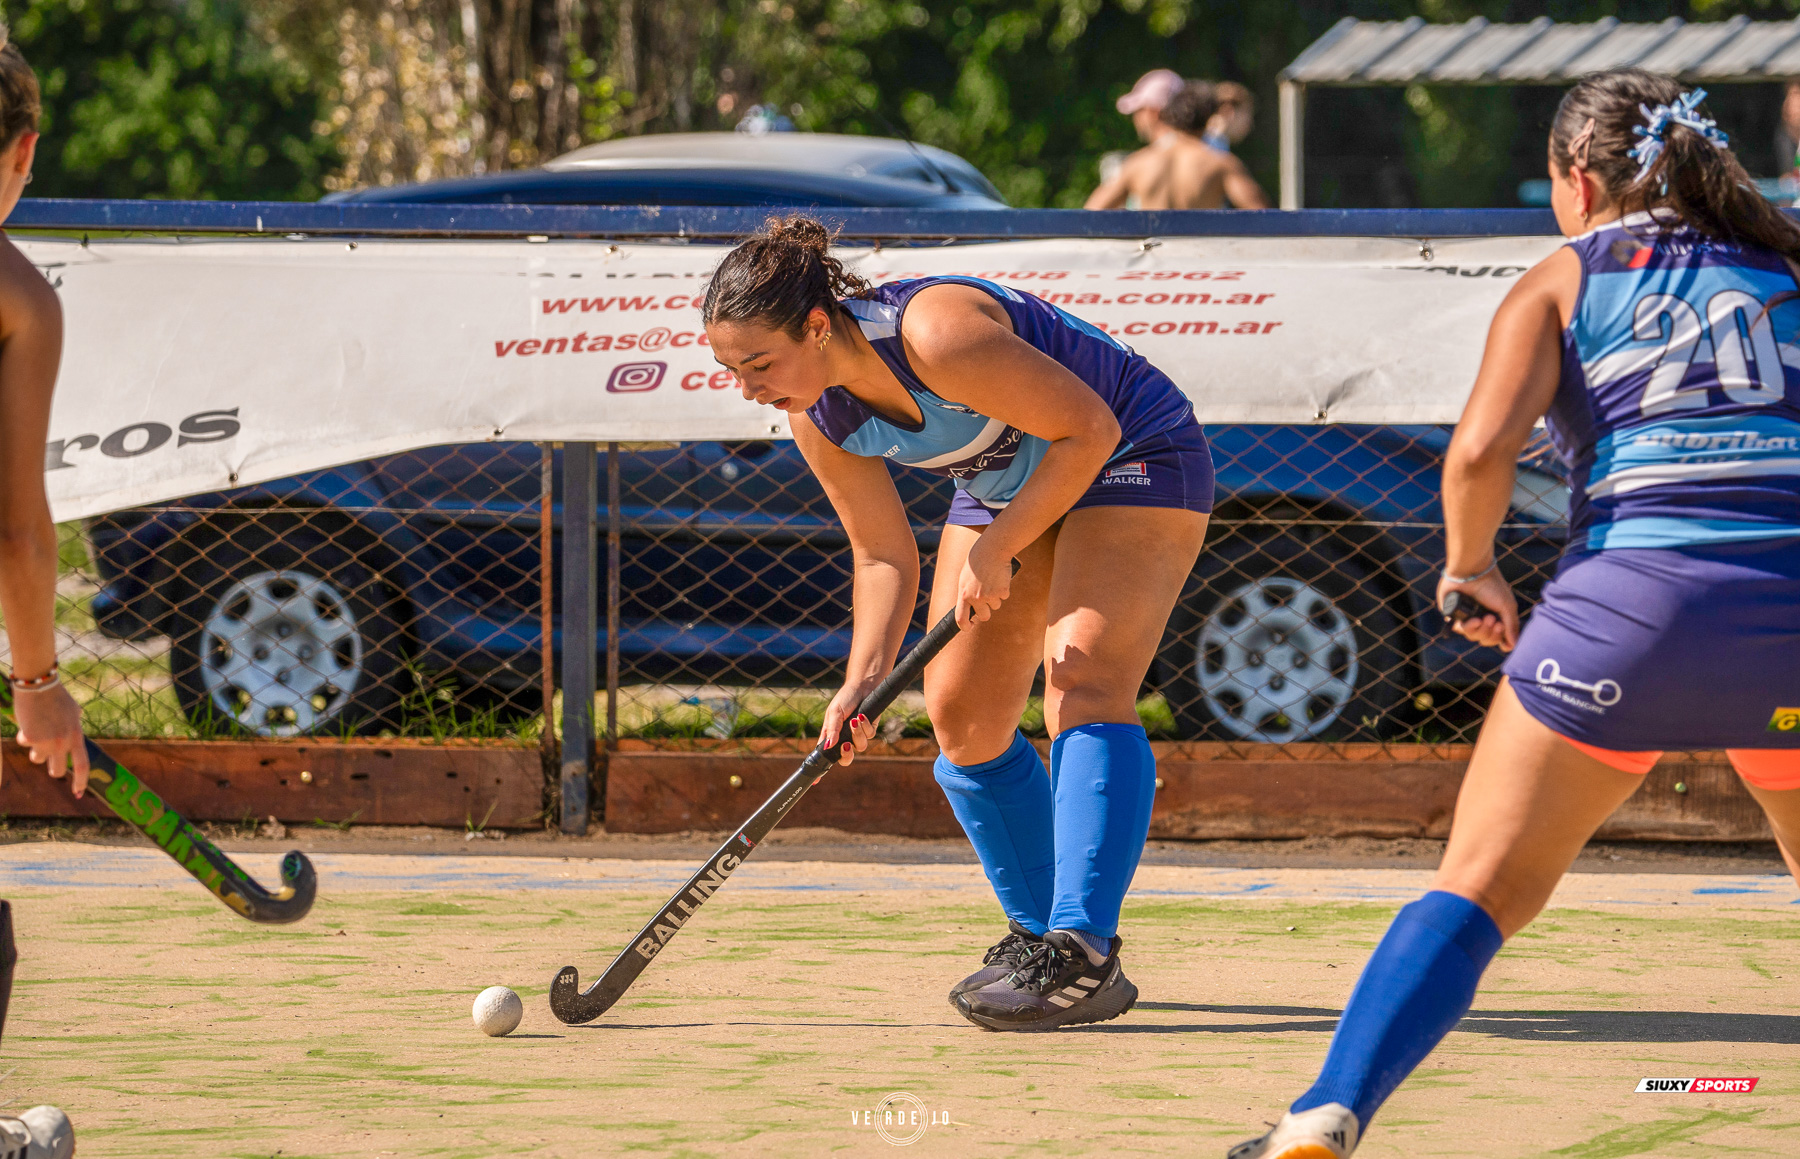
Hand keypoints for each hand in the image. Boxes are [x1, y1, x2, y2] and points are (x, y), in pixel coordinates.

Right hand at [12, 681, 88, 795]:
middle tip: (49, 762)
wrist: (39, 686)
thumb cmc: (56, 697)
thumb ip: (74, 728)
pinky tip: (28, 721)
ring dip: (36, 748)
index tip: (79, 793)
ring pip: (38, 759)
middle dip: (53, 769)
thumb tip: (74, 740)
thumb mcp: (74, 713)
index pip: (83, 765)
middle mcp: (64, 742)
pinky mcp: (30, 738)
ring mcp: (47, 742)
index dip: (81, 781)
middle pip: (58, 771)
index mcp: (77, 736)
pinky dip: (24, 735)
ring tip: (38, 729)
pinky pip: (25, 743)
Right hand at [820, 680, 878, 765]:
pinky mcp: (870, 731)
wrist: (863, 687)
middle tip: (846, 745)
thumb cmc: (845, 698)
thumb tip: (829, 746)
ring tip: (855, 721)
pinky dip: (865, 726)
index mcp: (831, 737)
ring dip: (857, 735)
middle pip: (845, 760)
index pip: (824, 757)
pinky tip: (862, 716)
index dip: (820, 770)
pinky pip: (869, 736)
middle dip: (846, 755)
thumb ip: (832, 729)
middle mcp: (844, 739)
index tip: (814, 781)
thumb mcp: (834, 712)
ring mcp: (857, 736)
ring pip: (859, 747)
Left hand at [956, 538, 1013, 629]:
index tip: (970, 626)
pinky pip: (1004, 597)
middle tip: (986, 599)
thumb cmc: (976, 562)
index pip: (961, 619)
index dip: (965, 627)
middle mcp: (976, 598)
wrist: (992, 549)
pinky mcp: (1002, 592)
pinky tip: (999, 578)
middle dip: (986, 611)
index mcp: (963, 594)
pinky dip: (1003, 590)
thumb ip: (966, 594)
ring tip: (991, 581)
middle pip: (984, 616)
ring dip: (995, 597)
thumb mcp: (964, 578)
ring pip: (995, 606)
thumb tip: (969, 609)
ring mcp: (990, 596)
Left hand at [1437, 565, 1519, 652]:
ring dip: (1480, 630)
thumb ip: (1511, 626)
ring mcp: (1468, 617)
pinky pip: (1460, 630)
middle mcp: (1482, 618)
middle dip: (1490, 634)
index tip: (1501, 627)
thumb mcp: (1507, 606)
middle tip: (1491, 620)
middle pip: (1486, 640)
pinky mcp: (1454, 615)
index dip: (1500, 638)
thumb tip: (1513, 645)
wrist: (1472, 571)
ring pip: (1473, 636)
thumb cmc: (1492, 586)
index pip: (1498, 637)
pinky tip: (1472, 620)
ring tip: (1483, 618)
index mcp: (1496, 616)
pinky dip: (1468, 627)